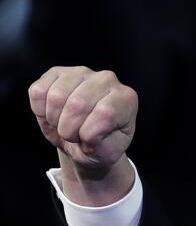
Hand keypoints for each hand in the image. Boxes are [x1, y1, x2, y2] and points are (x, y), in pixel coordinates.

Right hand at [29, 65, 137, 202]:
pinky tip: (53, 114)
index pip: (105, 113)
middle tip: (76, 135)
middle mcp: (106, 79)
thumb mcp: (108, 153)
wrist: (84, 142)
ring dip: (55, 120)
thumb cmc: (100, 146)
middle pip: (77, 104)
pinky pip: (38, 92)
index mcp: (126, 98)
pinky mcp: (56, 72)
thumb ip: (101, 142)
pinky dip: (40, 110)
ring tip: (65, 124)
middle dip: (70, 130)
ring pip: (56, 97)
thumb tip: (88, 130)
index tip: (91, 141)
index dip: (90, 134)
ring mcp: (80, 73)